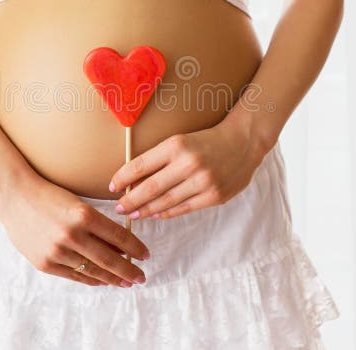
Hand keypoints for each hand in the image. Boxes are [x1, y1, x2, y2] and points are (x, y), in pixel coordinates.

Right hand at [0, 173, 150, 287]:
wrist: (14, 196)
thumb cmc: (49, 196)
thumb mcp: (77, 204)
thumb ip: (97, 225)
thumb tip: (121, 246)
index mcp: (84, 214)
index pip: (118, 236)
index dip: (135, 248)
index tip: (146, 255)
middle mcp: (72, 234)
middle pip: (109, 259)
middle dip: (129, 270)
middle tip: (141, 277)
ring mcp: (57, 251)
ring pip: (93, 271)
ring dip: (113, 278)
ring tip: (125, 282)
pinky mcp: (45, 263)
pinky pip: (75, 276)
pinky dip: (91, 280)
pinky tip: (102, 281)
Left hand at [108, 118, 272, 219]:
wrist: (243, 142)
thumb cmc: (207, 140)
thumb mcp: (181, 140)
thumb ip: (160, 158)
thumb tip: (133, 179)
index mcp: (177, 145)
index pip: (141, 165)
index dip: (123, 178)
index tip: (111, 186)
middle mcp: (189, 163)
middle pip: (150, 187)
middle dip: (130, 200)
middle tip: (119, 207)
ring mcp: (203, 182)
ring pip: (166, 201)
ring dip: (146, 210)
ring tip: (133, 213)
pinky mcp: (214, 196)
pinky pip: (184, 208)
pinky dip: (167, 213)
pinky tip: (155, 214)